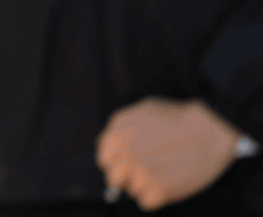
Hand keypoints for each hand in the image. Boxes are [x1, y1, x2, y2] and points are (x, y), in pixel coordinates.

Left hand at [96, 98, 242, 210]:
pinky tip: (168, 183)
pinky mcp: (160, 190)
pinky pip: (146, 203)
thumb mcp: (140, 112)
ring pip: (132, 191)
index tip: (129, 162)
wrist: (210, 130)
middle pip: (114, 179)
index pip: (104, 161)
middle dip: (128, 175)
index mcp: (118, 136)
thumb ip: (119, 129)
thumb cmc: (178, 119)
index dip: (117, 162)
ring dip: (145, 186)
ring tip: (163, 173)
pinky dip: (156, 197)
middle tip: (147, 169)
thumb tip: (106, 146)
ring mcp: (142, 174)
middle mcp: (126, 156)